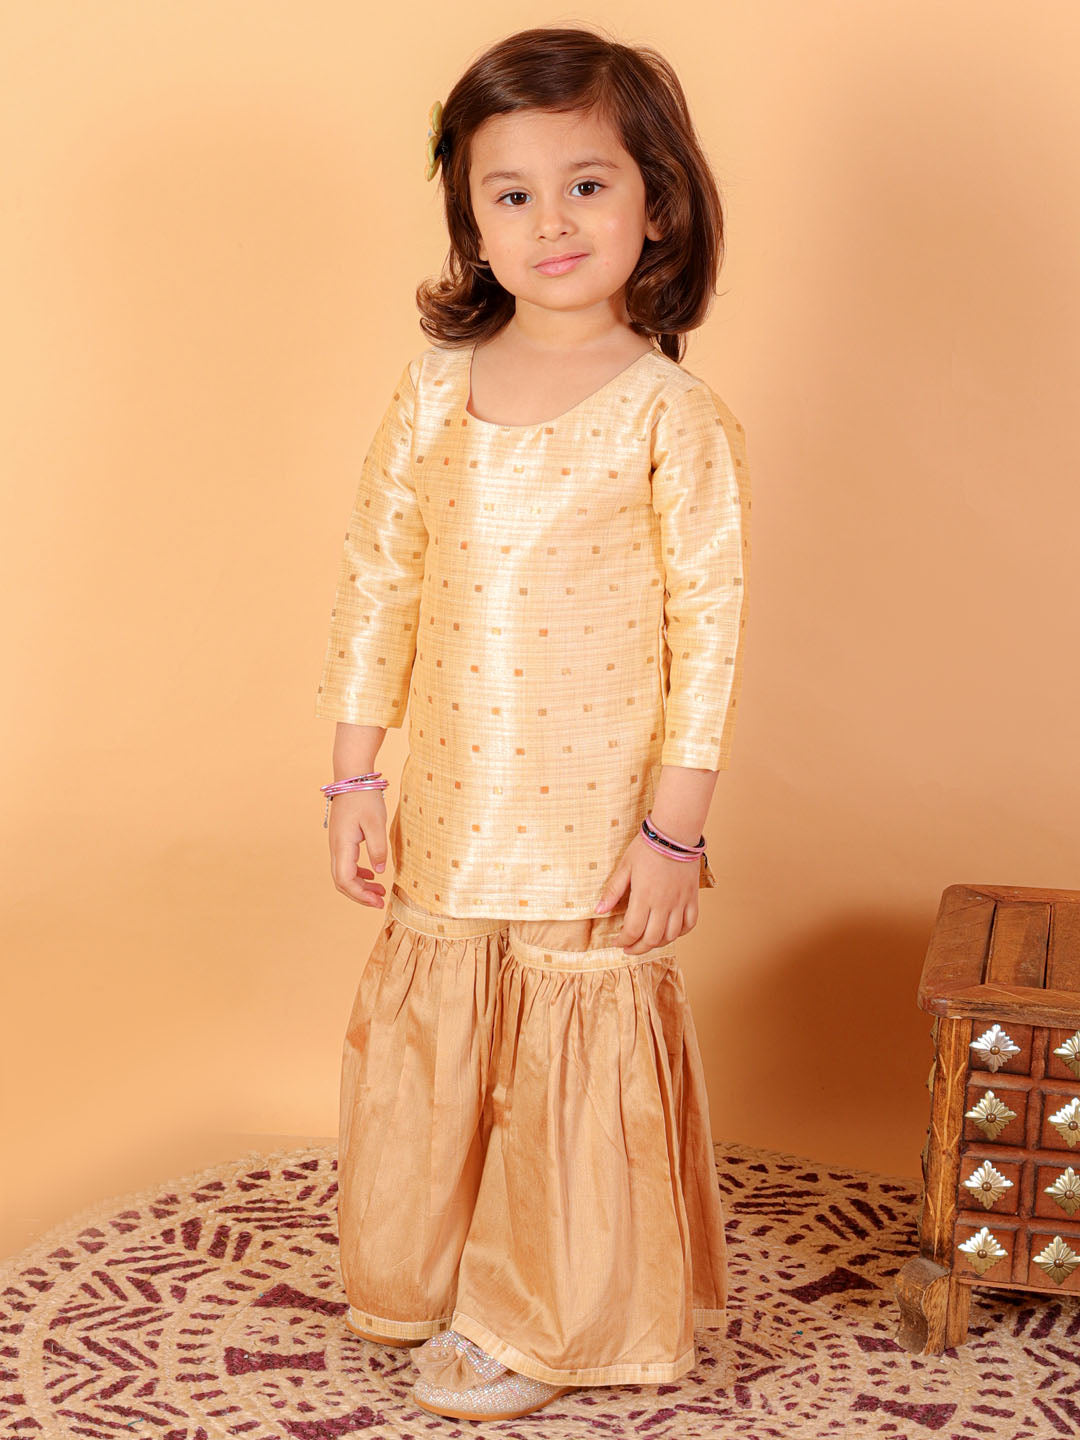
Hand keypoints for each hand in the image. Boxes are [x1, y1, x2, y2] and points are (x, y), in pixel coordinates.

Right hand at [328, 789, 388, 907]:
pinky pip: (346, 864)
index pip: (345, 880)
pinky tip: (372, 875)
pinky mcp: (342, 839)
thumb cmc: (364, 798)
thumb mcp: (376, 822)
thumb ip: (378, 847)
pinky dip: (358, 874)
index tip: (378, 900)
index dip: (360, 894)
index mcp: (342, 845)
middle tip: (380, 902)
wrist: (351, 778)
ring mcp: (337, 844)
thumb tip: (379, 871)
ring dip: (360, 886)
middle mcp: (336, 847)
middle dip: (360, 895)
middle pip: (341, 881)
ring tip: (379, 892)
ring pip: (343, 874)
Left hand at [593, 831, 699, 954]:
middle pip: (652, 939)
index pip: (633, 930)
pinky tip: (670, 932)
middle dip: (638, 948)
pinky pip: (690, 924)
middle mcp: (664, 904)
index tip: (617, 942)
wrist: (674, 833)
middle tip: (629, 948)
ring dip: (657, 943)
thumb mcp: (624, 867)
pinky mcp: (692, 897)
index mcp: (644, 897)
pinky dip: (680, 933)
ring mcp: (680, 902)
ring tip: (647, 941)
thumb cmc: (647, 847)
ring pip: (671, 935)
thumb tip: (598, 911)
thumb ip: (613, 891)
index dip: (623, 941)